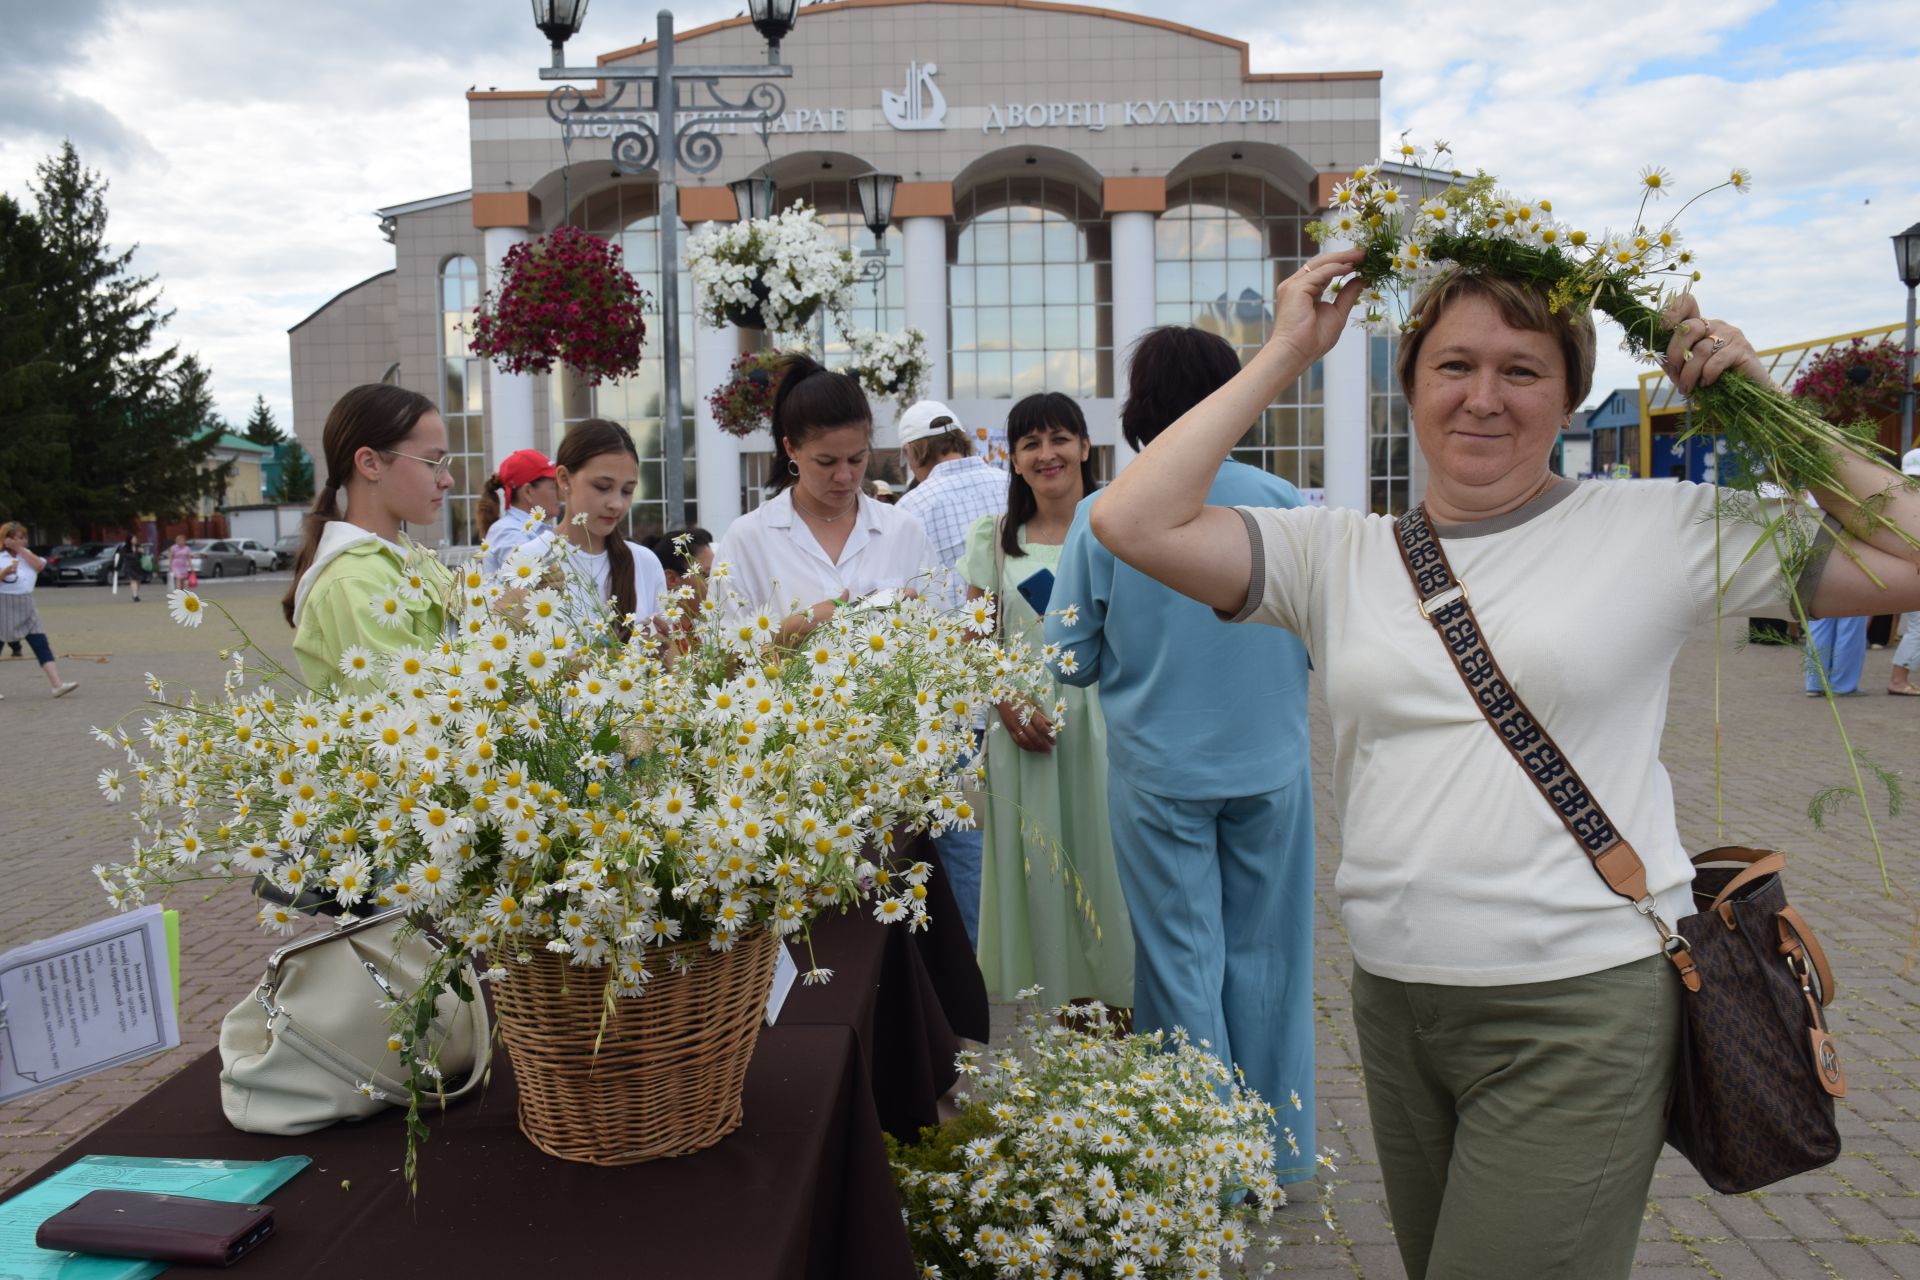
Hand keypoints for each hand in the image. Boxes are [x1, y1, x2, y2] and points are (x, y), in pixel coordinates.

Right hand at [996, 700, 1054, 754]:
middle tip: (1048, 750)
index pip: (1040, 726)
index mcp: (1029, 713)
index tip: (1053, 741)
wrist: (1002, 698)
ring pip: (1025, 740)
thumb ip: (1041, 715)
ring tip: (1041, 751)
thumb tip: (1052, 724)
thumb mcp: (1032, 704)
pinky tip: (1031, 749)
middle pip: (1033, 735)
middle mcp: (1022, 720)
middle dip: (1042, 744)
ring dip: (1034, 747)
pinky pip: (1017, 740)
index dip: (1048, 735)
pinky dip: (1024, 746)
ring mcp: (1014, 726)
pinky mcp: (1009, 729)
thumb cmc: (1019, 699)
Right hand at [1268, 248, 1366, 368]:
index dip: (1343, 263)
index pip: (1324, 270)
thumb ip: (1348, 295)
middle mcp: (1297, 285)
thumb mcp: (1338, 313)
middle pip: (1322, 262)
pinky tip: (1351, 267)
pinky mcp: (1294, 289)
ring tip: (1361, 255)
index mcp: (1305, 291)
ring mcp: (1293, 285)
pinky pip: (1319, 273)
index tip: (1363, 260)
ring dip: (1342, 258)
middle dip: (1344, 256)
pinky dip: (1336, 268)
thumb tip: (1362, 279)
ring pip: (1320, 264)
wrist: (1296, 354)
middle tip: (1365, 252)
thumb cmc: (1313, 340)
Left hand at [1660, 294, 1770, 395]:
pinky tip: (1707, 384)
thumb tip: (1654, 352)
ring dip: (1689, 373)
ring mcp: (1731, 335)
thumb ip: (1671, 359)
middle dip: (1675, 354)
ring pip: (1701, 349)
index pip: (1687, 303)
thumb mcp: (1686, 369)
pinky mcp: (1743, 349)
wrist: (1746, 395)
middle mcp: (1716, 325)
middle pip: (1689, 328)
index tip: (1664, 329)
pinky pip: (1716, 361)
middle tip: (1675, 376)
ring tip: (1688, 388)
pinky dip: (1707, 375)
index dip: (1672, 312)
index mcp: (1701, 326)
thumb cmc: (1712, 382)